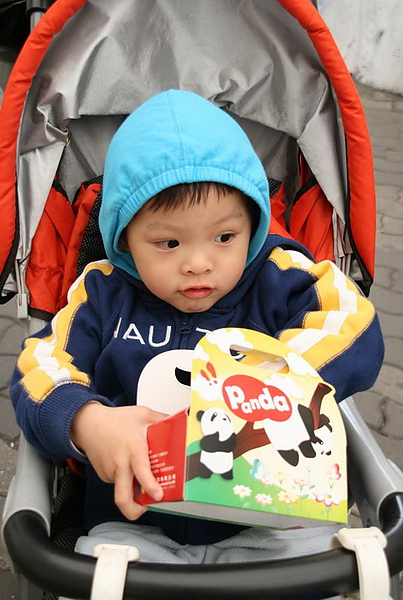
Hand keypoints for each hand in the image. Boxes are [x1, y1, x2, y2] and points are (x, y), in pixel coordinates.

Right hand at [70, 403, 167, 519]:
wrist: (87, 423)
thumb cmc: (115, 420)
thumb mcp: (143, 414)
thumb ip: (162, 419)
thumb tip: (179, 423)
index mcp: (133, 449)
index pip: (141, 472)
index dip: (150, 486)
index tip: (159, 495)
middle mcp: (121, 464)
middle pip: (122, 498)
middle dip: (133, 510)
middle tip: (145, 509)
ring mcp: (111, 472)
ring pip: (124, 489)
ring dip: (134, 489)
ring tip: (141, 477)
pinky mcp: (104, 475)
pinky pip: (119, 482)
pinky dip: (126, 478)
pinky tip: (128, 465)